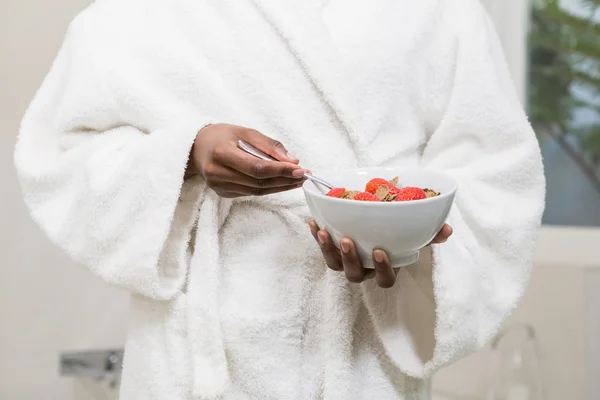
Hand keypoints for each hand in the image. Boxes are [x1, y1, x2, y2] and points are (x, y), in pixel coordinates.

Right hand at [188, 124, 306, 197]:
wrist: (196, 147)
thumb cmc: (221, 136)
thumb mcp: (244, 131)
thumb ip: (269, 145)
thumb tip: (292, 160)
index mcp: (221, 153)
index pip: (256, 167)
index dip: (280, 170)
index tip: (300, 169)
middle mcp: (217, 173)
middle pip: (258, 181)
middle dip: (284, 179)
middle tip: (304, 176)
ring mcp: (219, 186)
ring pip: (257, 190)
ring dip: (280, 186)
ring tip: (297, 180)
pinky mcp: (223, 193)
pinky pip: (251, 192)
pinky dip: (269, 188)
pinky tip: (282, 183)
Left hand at [309, 221, 452, 287]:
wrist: (378, 230)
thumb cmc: (399, 237)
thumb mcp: (415, 237)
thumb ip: (430, 234)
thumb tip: (446, 229)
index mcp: (385, 269)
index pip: (385, 280)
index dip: (381, 269)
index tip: (380, 251)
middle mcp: (364, 270)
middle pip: (354, 274)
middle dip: (350, 259)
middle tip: (347, 240)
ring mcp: (346, 262)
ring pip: (334, 264)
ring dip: (327, 249)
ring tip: (323, 231)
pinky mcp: (332, 250)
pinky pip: (322, 247)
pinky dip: (317, 235)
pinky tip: (314, 222)